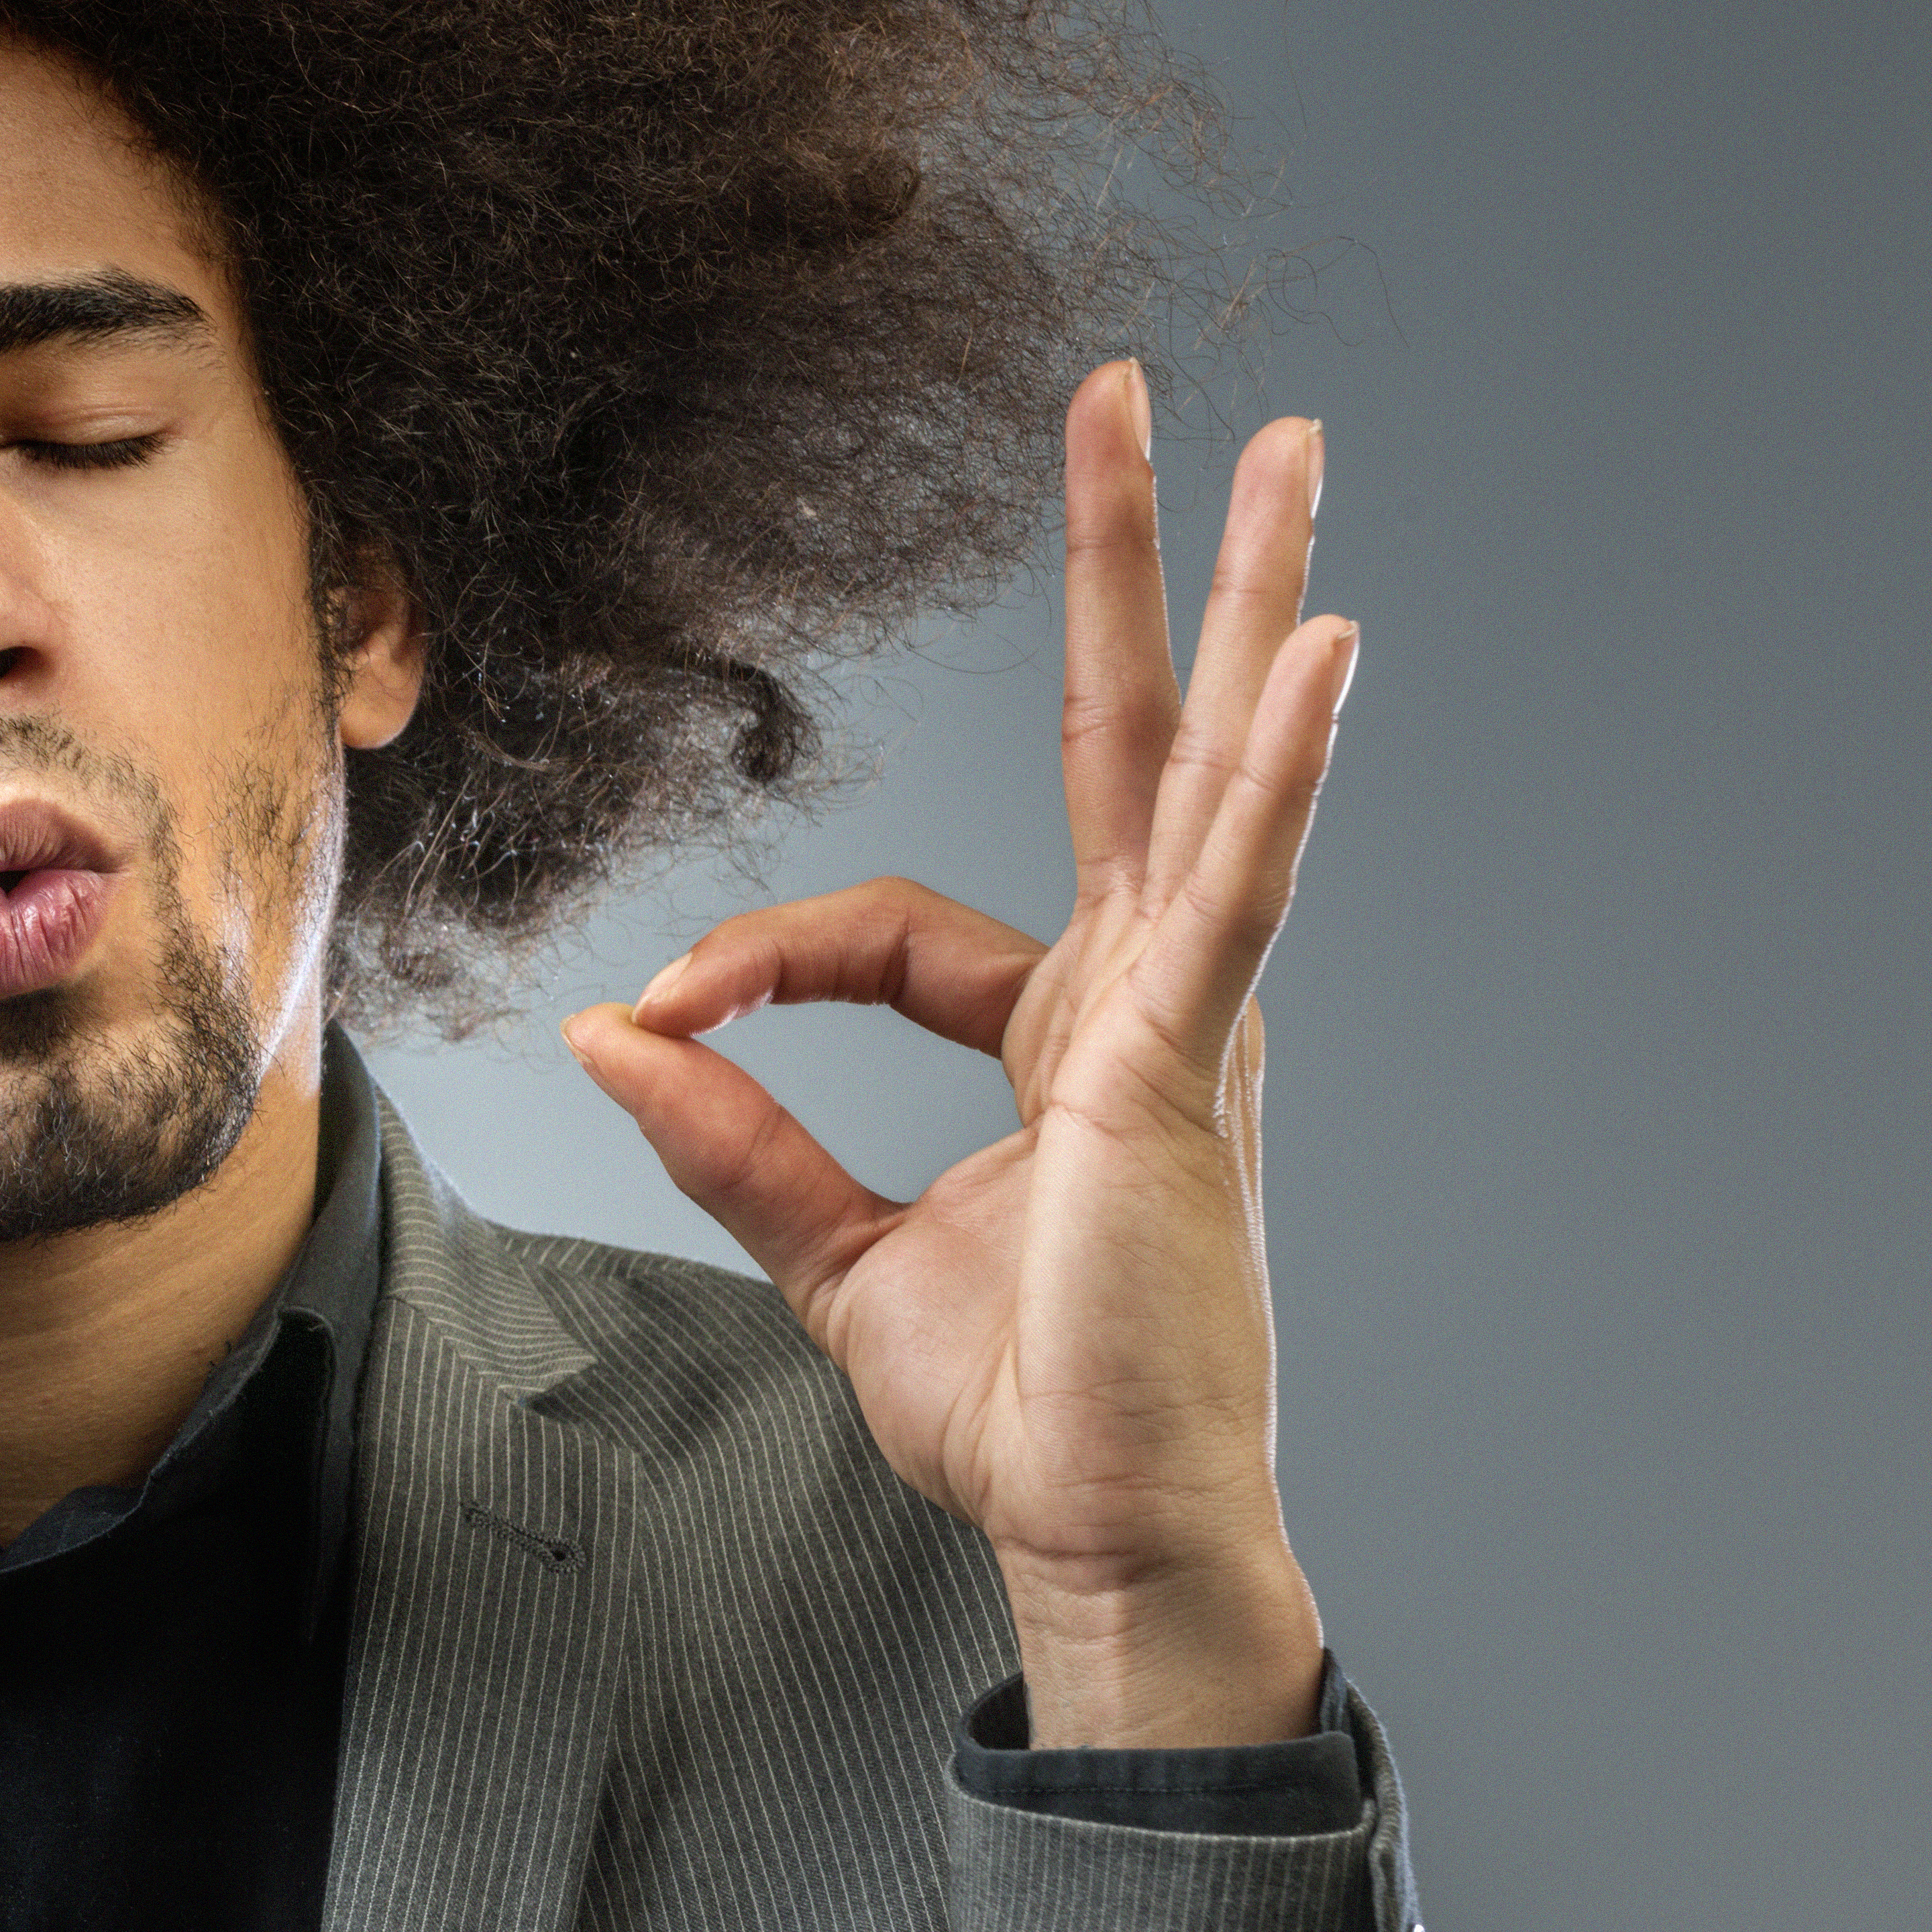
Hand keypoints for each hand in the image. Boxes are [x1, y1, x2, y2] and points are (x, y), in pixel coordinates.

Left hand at [565, 360, 1353, 1745]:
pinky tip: (1320, 647)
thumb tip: (611, 1036)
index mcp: (1066, 1029)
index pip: (887, 926)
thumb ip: (729, 1138)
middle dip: (1130, 570)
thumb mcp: (833, 1255)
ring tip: (1287, 449)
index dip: (758, 957)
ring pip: (1214, 765)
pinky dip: (1281, 764)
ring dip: (1244, 599)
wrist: (1098, 1529)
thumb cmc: (1016, 1409)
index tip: (666, 1020)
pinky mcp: (1195, 1060)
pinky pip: (1241, 881)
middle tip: (1135, 402)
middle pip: (1131, 738)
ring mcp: (1185, 1014)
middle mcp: (1143, 994)